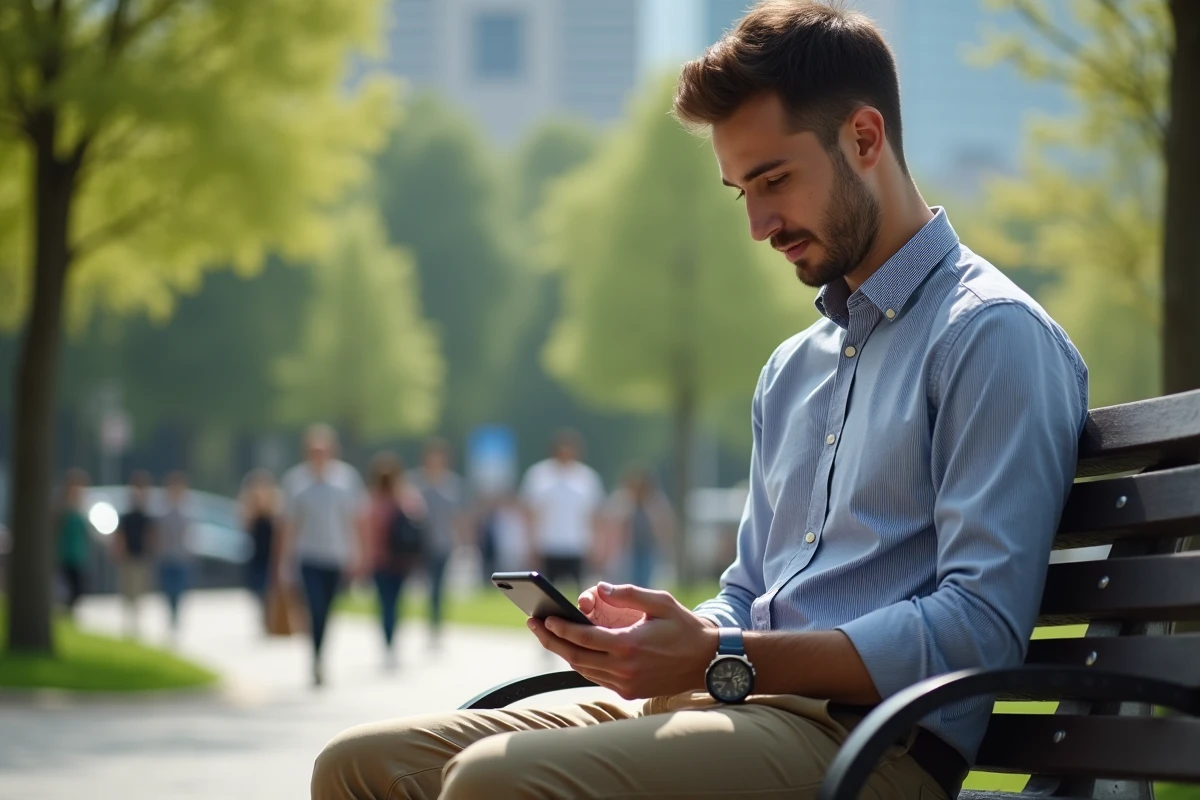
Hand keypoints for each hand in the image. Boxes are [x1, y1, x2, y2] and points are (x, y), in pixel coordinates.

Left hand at [528, 583, 718, 700]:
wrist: (706, 662)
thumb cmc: (684, 627)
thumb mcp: (660, 602)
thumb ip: (628, 594)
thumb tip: (600, 589)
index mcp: (629, 645)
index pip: (584, 638)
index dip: (561, 628)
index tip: (544, 619)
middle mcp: (625, 669)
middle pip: (575, 657)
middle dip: (551, 640)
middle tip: (534, 625)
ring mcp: (626, 684)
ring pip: (583, 670)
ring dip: (564, 653)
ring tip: (549, 635)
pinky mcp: (629, 692)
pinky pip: (596, 677)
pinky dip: (582, 663)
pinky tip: (573, 648)